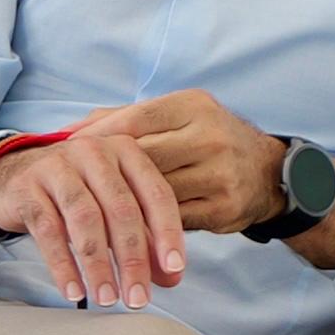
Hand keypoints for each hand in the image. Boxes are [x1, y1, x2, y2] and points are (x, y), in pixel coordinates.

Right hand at [0, 126, 184, 310]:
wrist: (13, 173)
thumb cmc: (75, 193)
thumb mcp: (113, 209)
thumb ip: (144, 239)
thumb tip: (171, 278)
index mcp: (126, 151)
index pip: (156, 194)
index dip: (168, 234)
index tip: (173, 270)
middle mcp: (94, 153)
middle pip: (121, 210)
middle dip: (132, 259)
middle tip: (137, 299)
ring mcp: (57, 166)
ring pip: (85, 220)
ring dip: (98, 265)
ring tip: (106, 298)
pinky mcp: (26, 187)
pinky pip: (48, 231)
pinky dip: (63, 266)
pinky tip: (73, 291)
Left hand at [85, 90, 296, 238]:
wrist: (269, 173)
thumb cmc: (206, 140)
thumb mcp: (176, 117)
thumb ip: (123, 119)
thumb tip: (65, 133)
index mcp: (193, 107)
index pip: (135, 119)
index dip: (96, 135)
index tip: (65, 149)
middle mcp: (210, 137)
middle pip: (141, 157)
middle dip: (105, 172)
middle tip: (71, 181)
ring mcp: (220, 174)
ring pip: (153, 192)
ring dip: (120, 202)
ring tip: (88, 208)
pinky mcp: (223, 208)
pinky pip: (171, 219)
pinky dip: (145, 225)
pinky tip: (123, 226)